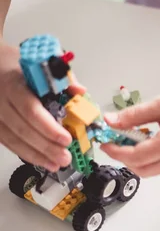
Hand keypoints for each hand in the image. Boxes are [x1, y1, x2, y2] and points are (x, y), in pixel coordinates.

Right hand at [0, 41, 71, 170]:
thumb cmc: (20, 67)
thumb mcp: (40, 66)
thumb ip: (61, 80)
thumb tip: (80, 92)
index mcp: (14, 84)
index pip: (30, 109)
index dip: (48, 127)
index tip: (66, 139)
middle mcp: (0, 100)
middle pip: (22, 128)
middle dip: (46, 147)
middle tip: (65, 158)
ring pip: (13, 139)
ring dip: (37, 155)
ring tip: (57, 164)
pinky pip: (8, 142)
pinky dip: (26, 153)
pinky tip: (42, 161)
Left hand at [101, 75, 159, 176]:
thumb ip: (134, 115)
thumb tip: (111, 121)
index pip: (135, 156)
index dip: (116, 151)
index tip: (105, 141)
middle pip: (142, 170)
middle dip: (124, 159)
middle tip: (114, 141)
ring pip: (152, 169)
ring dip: (136, 158)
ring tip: (130, 137)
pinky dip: (149, 156)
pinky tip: (146, 138)